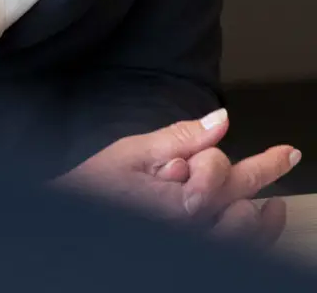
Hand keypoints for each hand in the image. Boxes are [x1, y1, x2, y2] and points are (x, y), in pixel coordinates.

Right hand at [56, 109, 298, 245]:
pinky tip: (256, 215)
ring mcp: (197, 241)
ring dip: (259, 210)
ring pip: (249, 229)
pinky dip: (254, 233)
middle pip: (244, 198)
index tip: (288, 152)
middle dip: (251, 174)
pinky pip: (239, 246)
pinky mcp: (195, 247)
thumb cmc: (99, 184)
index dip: (266, 161)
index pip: (234, 175)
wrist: (79, 213)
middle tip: (272, 159)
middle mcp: (195, 227)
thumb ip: (181, 137)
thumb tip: (219, 121)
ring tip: (264, 199)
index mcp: (181, 200)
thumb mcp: (134, 151)